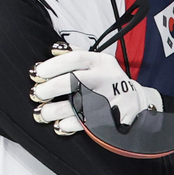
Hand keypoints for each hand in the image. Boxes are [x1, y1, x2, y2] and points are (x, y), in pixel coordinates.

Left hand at [30, 50, 162, 132]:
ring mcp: (108, 99)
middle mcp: (105, 78)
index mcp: (101, 62)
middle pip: (73, 80)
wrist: (137, 102)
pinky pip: (84, 123)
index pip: (76, 58)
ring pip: (76, 104)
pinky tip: (59, 125)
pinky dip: (68, 125)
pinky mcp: (109, 118)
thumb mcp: (99, 62)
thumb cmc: (109, 81)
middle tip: (36, 93)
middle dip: (50, 88)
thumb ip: (77, 54)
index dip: (54, 65)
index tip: (38, 73)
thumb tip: (53, 49)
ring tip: (41, 113)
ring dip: (54, 110)